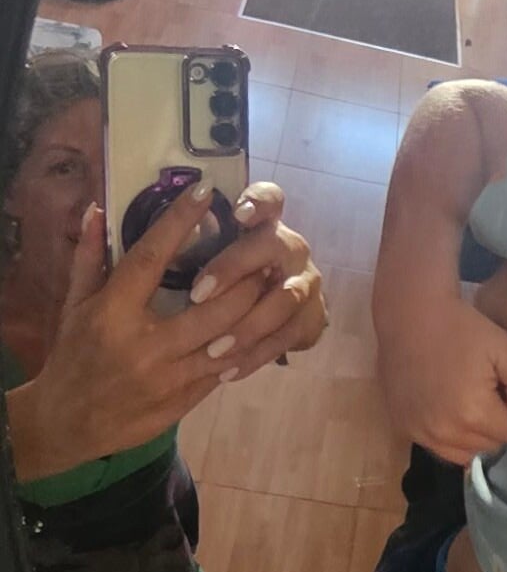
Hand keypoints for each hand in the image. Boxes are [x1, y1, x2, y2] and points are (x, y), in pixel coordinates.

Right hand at [6, 182, 326, 479]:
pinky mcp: (182, 402)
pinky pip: (224, 371)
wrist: (67, 422)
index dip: (179, 221)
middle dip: (245, 278)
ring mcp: (168, 378)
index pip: (151, 258)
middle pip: (213, 306)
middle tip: (265, 252)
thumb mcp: (73, 306)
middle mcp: (144, 345)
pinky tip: (261, 327)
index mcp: (113, 313)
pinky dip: (244, 347)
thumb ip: (88, 257)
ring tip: (274, 286)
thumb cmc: (72, 355)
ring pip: (229, 342)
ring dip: (257, 313)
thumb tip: (97, 209)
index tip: (206, 192)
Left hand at [183, 180, 328, 375]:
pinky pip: (286, 339)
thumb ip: (182, 245)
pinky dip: (256, 356)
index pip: (270, 199)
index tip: (236, 212)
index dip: (258, 201)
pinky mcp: (312, 319)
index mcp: (262, 224)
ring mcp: (306, 284)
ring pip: (284, 299)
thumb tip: (130, 225)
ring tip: (212, 348)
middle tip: (196, 294)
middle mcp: (289, 248)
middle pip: (273, 246)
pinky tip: (226, 372)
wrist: (267, 319)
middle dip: (234, 268)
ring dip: (248, 324)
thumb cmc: (219, 282)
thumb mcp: (202, 258)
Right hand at [378, 292, 506, 463]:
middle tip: (487, 395)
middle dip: (495, 426)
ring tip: (468, 404)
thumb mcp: (506, 347)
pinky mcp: (403, 428)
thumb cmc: (462, 328)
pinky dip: (446, 435)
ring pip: (463, 453)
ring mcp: (420, 433)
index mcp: (474, 413)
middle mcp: (445, 431)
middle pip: (488, 446)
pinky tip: (446, 408)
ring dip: (472, 436)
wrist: (411, 316)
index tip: (506, 393)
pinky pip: (436, 447)